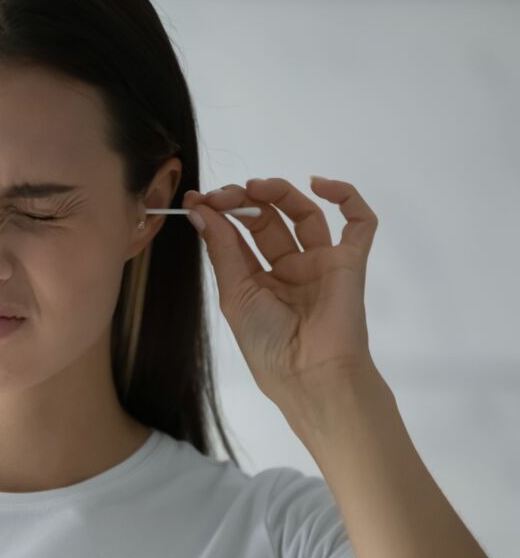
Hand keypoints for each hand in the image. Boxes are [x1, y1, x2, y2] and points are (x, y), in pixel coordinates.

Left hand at [184, 176, 379, 406]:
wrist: (309, 373)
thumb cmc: (267, 344)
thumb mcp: (235, 293)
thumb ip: (221, 249)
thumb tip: (199, 210)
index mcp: (257, 281)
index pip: (238, 236)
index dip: (219, 214)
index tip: (198, 199)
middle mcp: (289, 269)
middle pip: (268, 221)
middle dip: (244, 202)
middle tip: (224, 194)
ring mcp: (320, 264)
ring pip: (305, 214)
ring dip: (280, 194)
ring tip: (256, 187)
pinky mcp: (350, 262)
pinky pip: (359, 223)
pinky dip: (346, 197)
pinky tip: (319, 184)